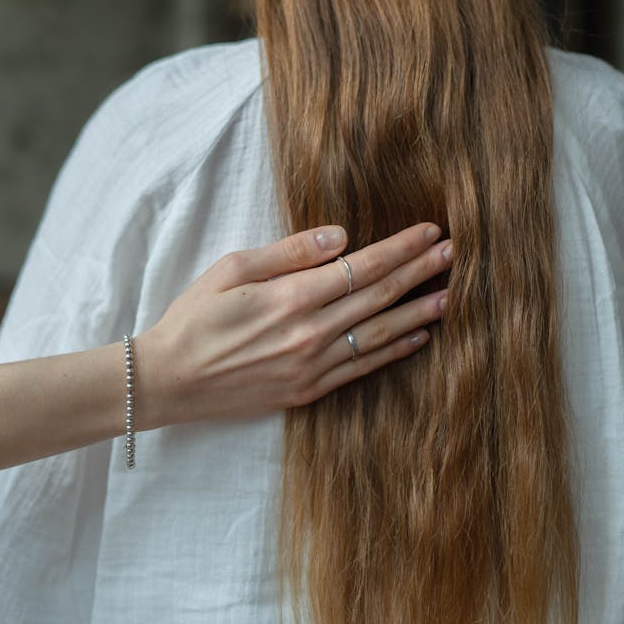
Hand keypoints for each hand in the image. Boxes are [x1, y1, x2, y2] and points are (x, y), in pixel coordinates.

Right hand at [135, 223, 449, 428]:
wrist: (168, 380)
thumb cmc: (194, 317)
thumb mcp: (232, 268)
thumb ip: (290, 252)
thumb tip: (341, 236)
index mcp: (291, 298)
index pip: (362, 267)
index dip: (400, 249)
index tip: (431, 232)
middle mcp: (309, 335)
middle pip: (379, 298)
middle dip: (420, 273)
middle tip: (456, 254)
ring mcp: (311, 368)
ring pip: (379, 336)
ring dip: (418, 314)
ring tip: (451, 295)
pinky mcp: (306, 392)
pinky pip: (361, 370)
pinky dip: (393, 351)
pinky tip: (416, 337)